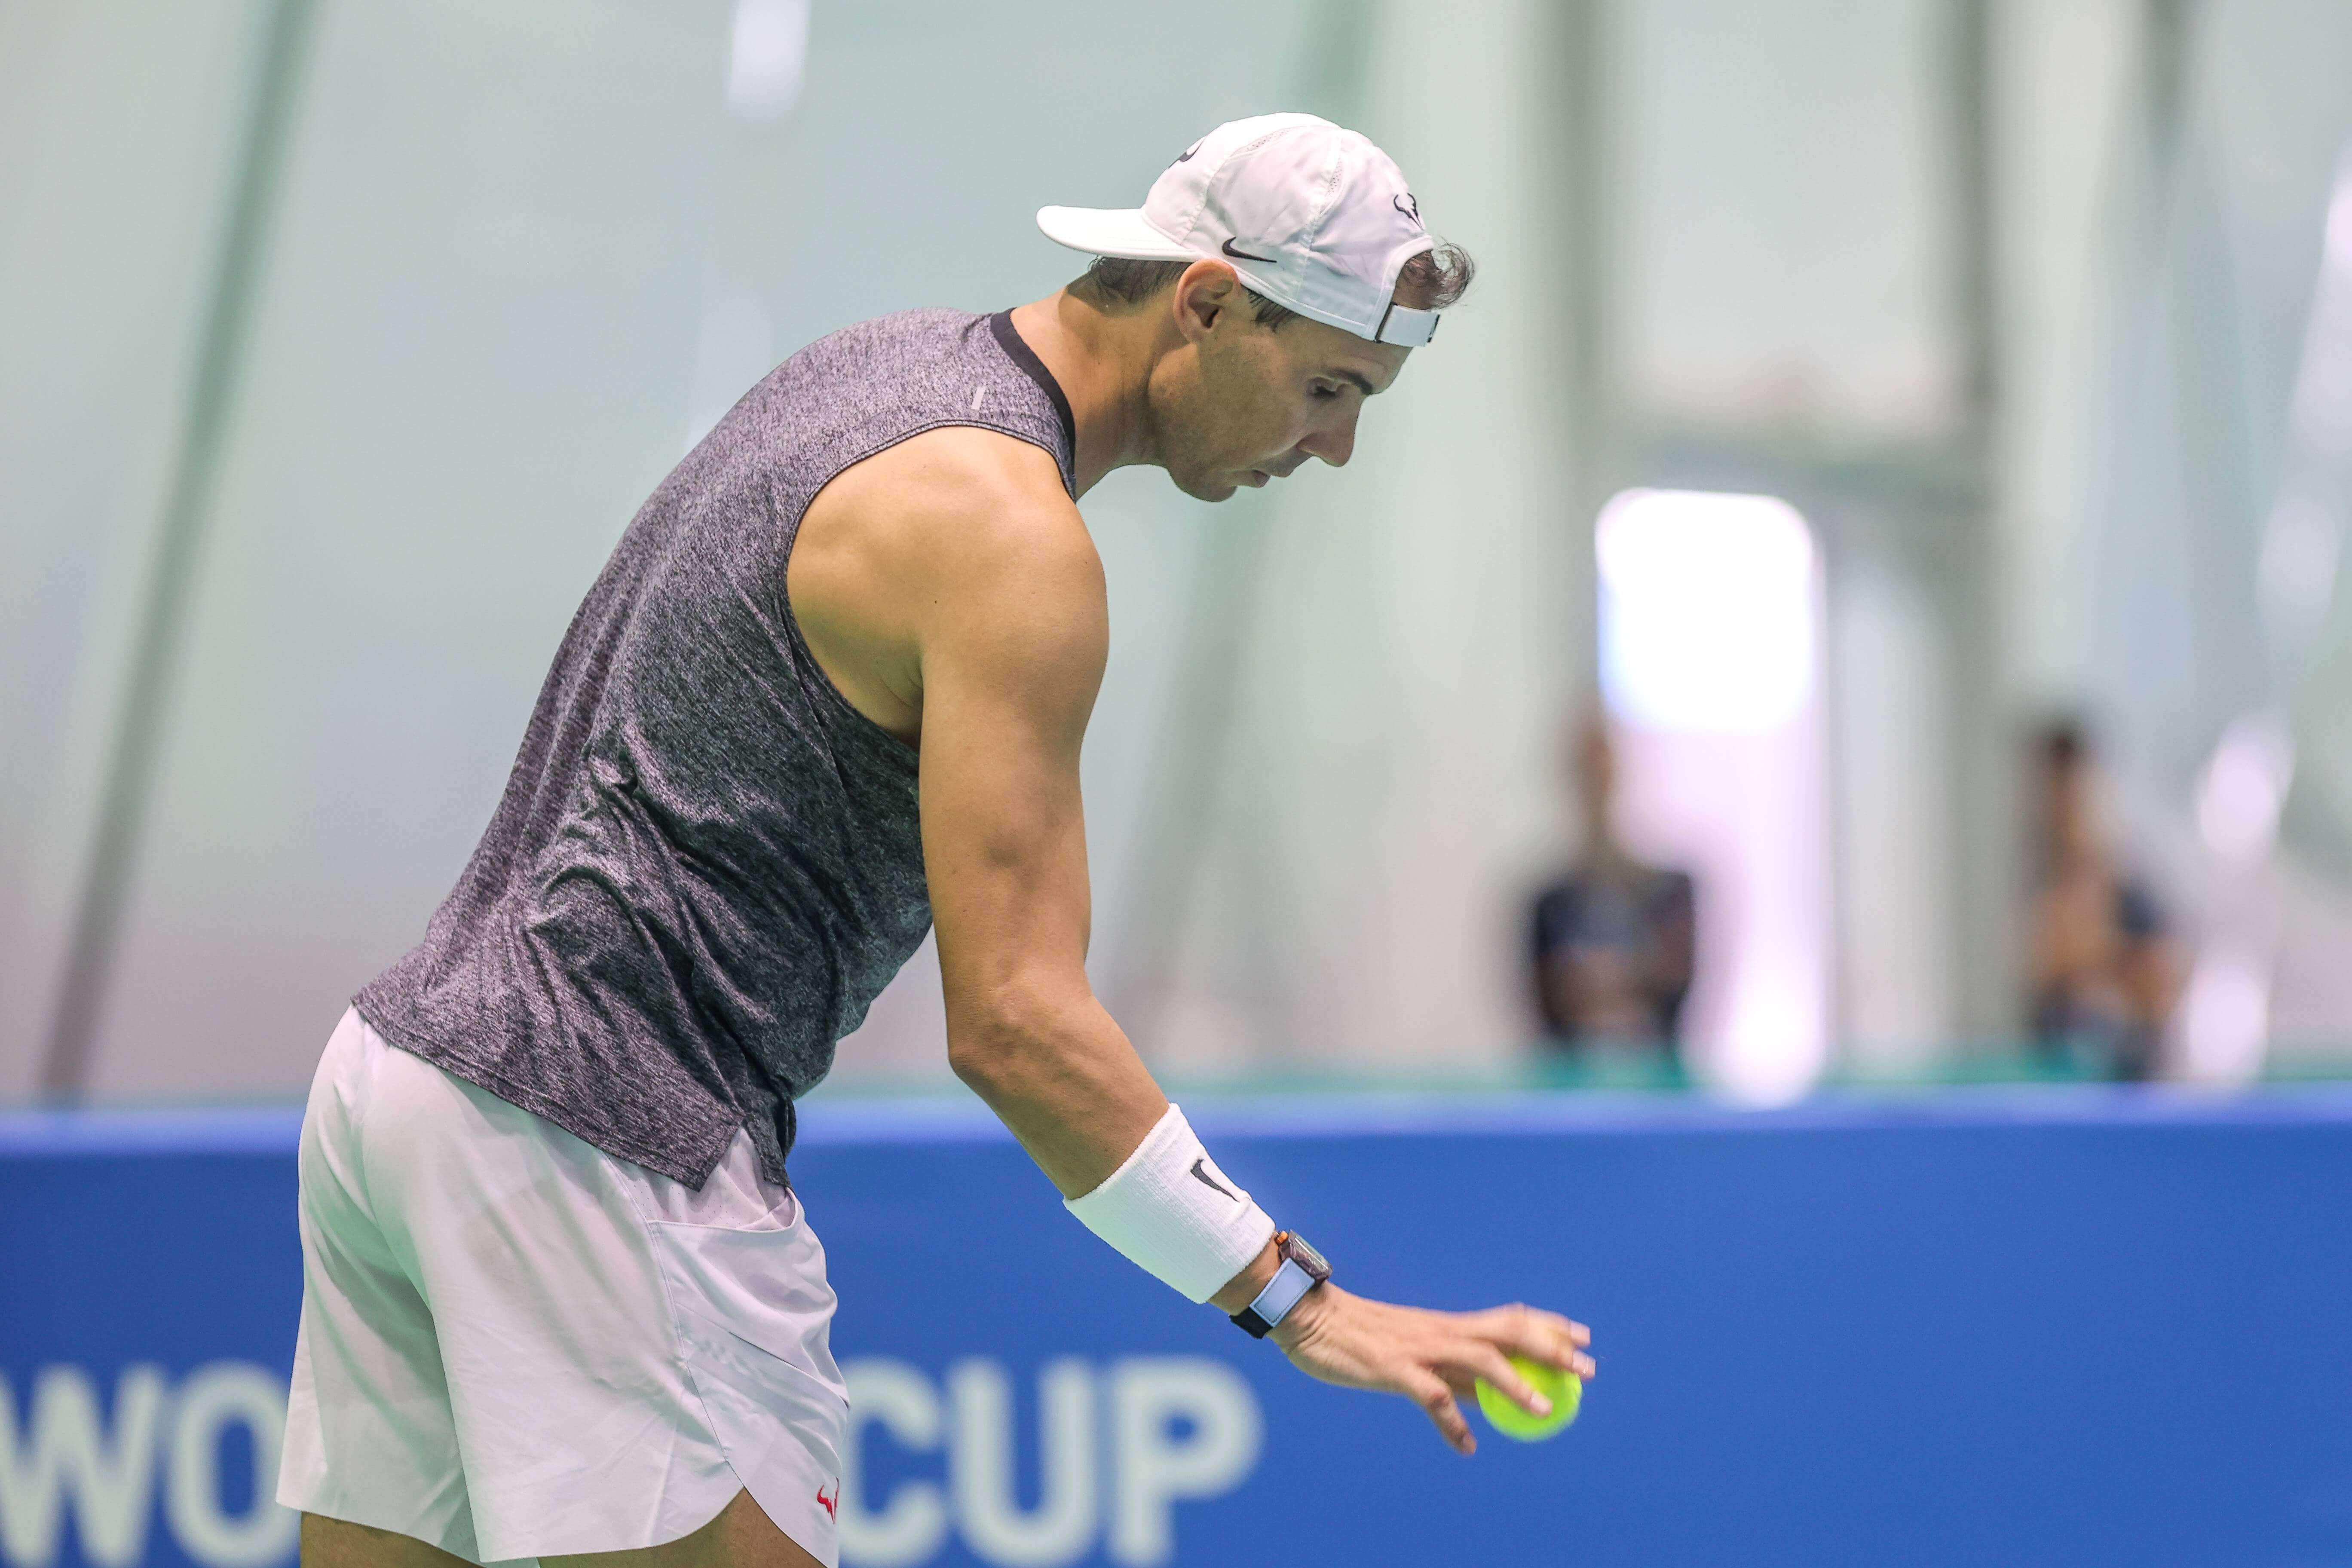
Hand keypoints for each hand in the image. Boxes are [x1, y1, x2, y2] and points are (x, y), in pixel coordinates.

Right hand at [1269, 1286, 1594, 1453]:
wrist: (1311, 1320)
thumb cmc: (1363, 1338)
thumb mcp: (1418, 1353)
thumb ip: (1453, 1372)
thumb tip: (1490, 1396)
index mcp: (1448, 1325)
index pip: (1509, 1318)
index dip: (1549, 1326)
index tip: (1582, 1337)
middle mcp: (1442, 1331)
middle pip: (1508, 1333)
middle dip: (1552, 1349)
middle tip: (1588, 1369)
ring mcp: (1420, 1349)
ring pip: (1480, 1360)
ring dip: (1516, 1384)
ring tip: (1546, 1410)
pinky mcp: (1394, 1369)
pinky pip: (1431, 1398)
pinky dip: (1453, 1423)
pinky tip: (1466, 1446)